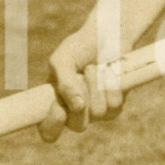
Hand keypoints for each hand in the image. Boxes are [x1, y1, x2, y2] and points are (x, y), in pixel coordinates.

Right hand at [38, 27, 124, 142]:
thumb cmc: (79, 48)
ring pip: (98, 112)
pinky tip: (108, 71)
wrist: (107, 35)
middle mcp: (75, 112)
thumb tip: (77, 106)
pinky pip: (115, 104)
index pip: (49, 130)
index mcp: (56, 103)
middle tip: (80, 76)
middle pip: (78, 126)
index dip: (52, 126)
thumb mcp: (63, 59)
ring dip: (95, 85)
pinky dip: (111, 83)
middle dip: (81, 101)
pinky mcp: (115, 105)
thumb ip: (64, 82)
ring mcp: (97, 111)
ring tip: (93, 68)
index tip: (58, 110)